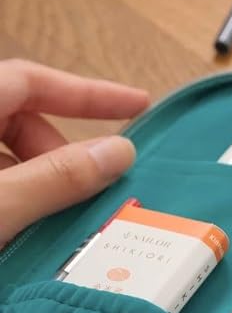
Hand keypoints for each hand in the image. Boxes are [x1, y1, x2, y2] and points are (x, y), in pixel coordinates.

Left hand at [0, 60, 149, 244]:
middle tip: (88, 193)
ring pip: (5, 153)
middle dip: (62, 154)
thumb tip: (118, 153)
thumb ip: (55, 179)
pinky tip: (26, 232)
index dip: (87, 93)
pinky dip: (17, 199)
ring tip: (54, 223)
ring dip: (39, 183)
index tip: (138, 105)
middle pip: (18, 118)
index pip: (30, 80)